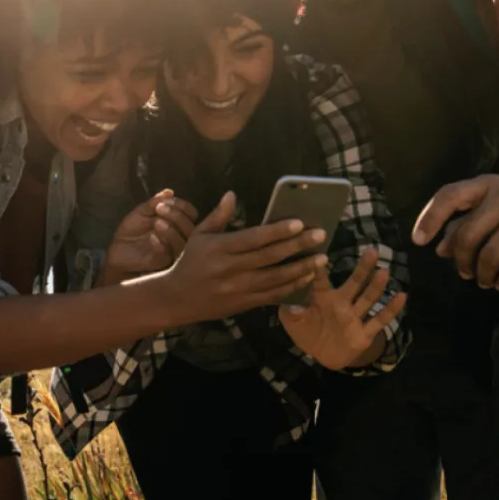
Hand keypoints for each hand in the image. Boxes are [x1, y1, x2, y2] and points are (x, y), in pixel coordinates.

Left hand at [97, 190, 197, 286]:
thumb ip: (154, 203)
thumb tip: (169, 192)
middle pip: (190, 229)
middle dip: (177, 216)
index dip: (184, 206)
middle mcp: (178, 237)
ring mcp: (171, 251)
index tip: (169, 200)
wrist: (117, 249)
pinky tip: (151, 237)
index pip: (191, 215)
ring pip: (182, 244)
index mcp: (176, 223)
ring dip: (172, 230)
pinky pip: (168, 256)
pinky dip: (162, 245)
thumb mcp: (141, 212)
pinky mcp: (161, 263)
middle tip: (160, 208)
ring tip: (156, 222)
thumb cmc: (132, 230)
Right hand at [150, 192, 326, 324]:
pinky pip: (272, 296)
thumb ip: (218, 216)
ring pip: (276, 278)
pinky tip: (307, 277)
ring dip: (301, 268)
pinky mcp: (244, 304)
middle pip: (270, 257)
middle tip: (321, 235)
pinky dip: (292, 287)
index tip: (299, 223)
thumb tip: (232, 195)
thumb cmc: (190, 262)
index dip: (278, 231)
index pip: (254, 238)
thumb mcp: (198, 235)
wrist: (177, 298)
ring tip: (321, 258)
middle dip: (298, 245)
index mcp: (220, 248)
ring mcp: (238, 289)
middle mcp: (230, 269)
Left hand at [279, 247, 407, 369]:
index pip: (321, 281)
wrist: (323, 356)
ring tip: (384, 271)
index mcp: (322, 298)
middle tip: (371, 250)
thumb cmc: (308, 333)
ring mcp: (354, 317)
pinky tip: (402, 296)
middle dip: (363, 268)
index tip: (320, 254)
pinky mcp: (364, 333)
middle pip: (354, 283)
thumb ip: (290, 314)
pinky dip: (390, 310)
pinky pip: (379, 320)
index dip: (319, 269)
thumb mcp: (293, 324)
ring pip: (368, 299)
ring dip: (376, 286)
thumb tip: (292, 306)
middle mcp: (341, 303)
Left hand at [413, 174, 498, 290]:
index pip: (450, 195)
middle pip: (469, 235)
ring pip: (492, 254)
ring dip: (484, 274)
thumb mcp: (490, 211)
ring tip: (485, 281)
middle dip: (462, 261)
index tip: (419, 241)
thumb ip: (463, 226)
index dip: (430, 217)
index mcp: (487, 184)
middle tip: (466, 274)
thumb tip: (440, 249)